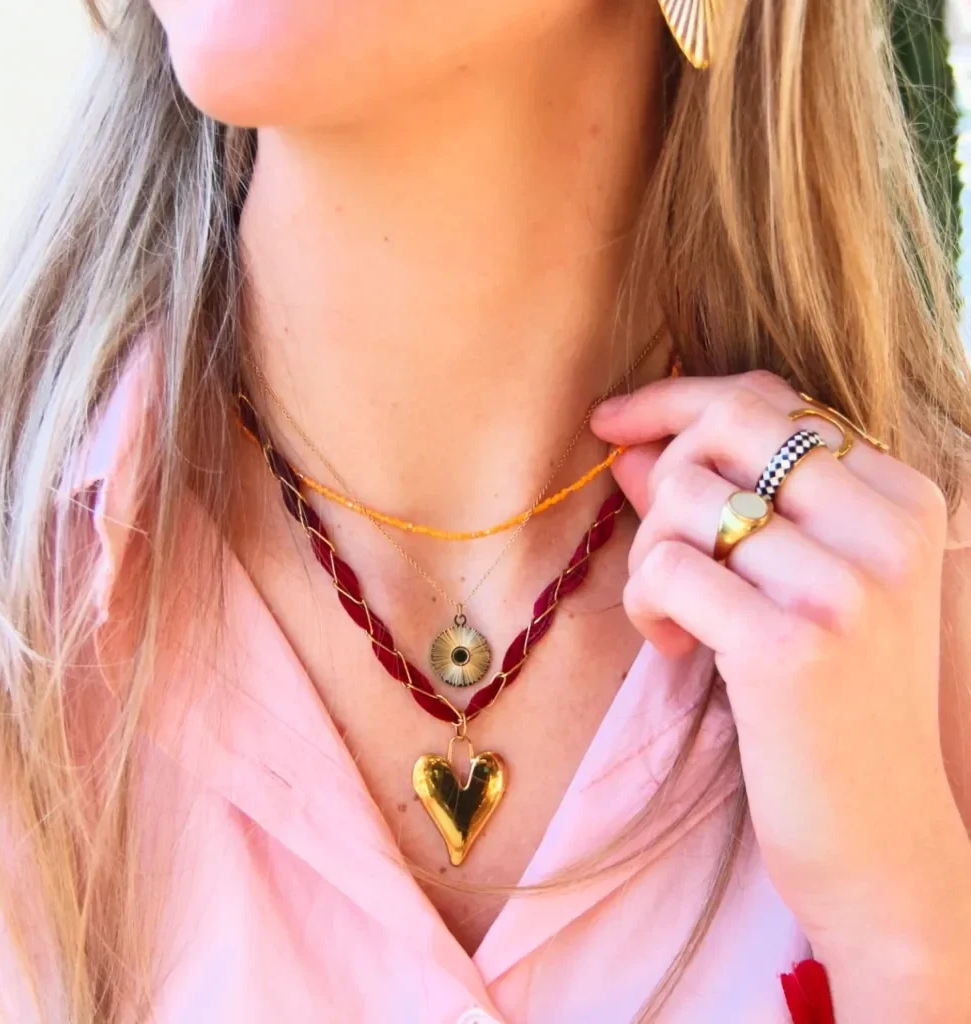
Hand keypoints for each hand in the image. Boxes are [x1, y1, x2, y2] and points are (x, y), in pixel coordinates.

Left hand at [592, 371, 970, 1020]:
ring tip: (677, 616)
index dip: (676, 402)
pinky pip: (667, 567)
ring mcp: (847, 585)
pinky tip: (678, 648)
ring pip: (684, 496)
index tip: (614, 422)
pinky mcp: (792, 647)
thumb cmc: (826, 705)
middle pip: (725, 425)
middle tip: (662, 546)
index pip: (771, 400)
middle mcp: (887, 527)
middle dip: (664, 471)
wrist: (878, 839)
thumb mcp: (789, 584)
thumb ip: (720, 500)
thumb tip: (634, 443)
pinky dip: (647, 603)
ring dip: (650, 557)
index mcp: (902, 497)